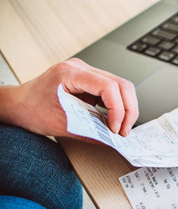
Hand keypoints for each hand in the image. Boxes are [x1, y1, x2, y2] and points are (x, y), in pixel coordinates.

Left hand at [0, 58, 137, 136]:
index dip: (118, 110)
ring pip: (121, 87)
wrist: (18, 105)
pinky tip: (114, 121)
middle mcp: (81, 68)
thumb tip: (113, 139)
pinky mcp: (89, 81)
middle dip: (128, 110)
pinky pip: (112, 91)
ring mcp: (86, 73)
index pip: (109, 87)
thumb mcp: (62, 125)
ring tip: (120, 128)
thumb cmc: (31, 110)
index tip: (115, 129)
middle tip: (124, 131)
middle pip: (121, 85)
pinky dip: (118, 107)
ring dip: (125, 109)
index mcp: (70, 73)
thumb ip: (90, 132)